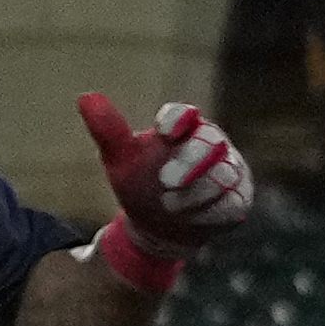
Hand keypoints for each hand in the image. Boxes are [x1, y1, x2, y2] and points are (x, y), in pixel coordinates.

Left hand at [77, 94, 251, 258]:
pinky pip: (233, 201)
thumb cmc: (141, 184)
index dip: (177, 119)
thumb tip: (85, 97)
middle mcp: (210, 142)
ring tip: (171, 204)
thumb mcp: (120, 160)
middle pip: (210, 141)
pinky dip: (211, 211)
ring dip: (196, 193)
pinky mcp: (239, 198)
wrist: (159, 227)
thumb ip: (108, 130)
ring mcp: (229, 169)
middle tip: (167, 181)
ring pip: (223, 174)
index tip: (164, 131)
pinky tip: (193, 217)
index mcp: (180, 127)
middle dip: (190, 161)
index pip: (182, 114)